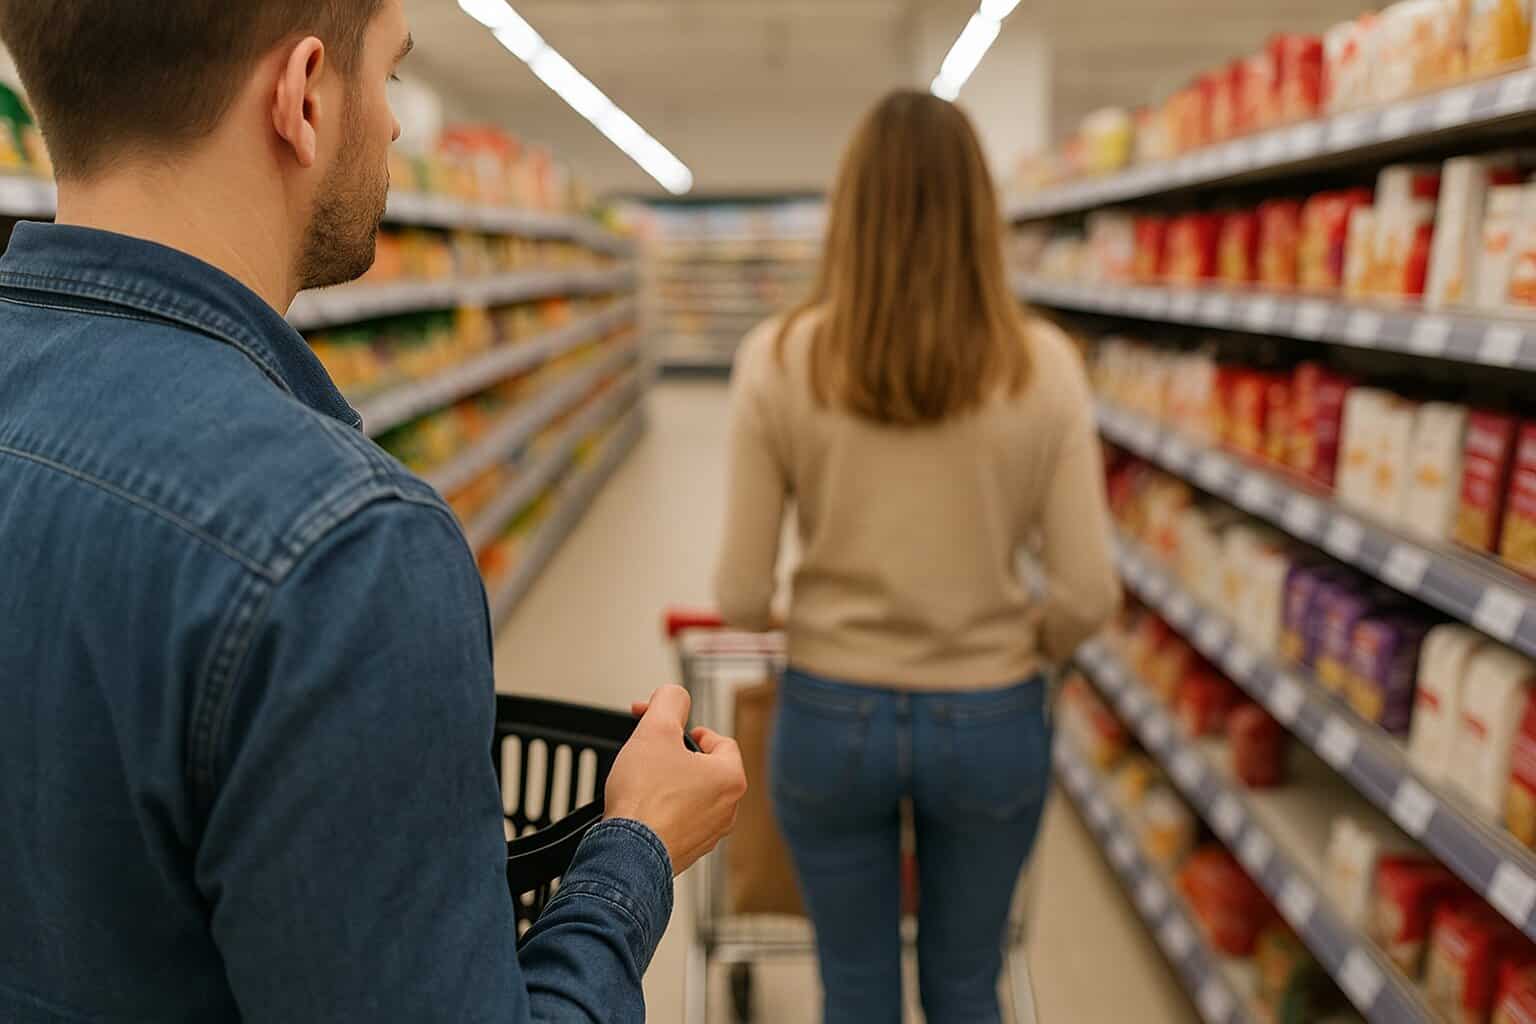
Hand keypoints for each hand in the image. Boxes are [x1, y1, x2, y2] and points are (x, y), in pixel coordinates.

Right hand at [605, 685, 746, 875]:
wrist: (627, 853)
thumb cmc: (645, 798)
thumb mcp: (656, 729)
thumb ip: (669, 701)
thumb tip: (675, 695)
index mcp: (730, 778)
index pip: (720, 741)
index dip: (691, 729)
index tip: (670, 730)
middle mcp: (727, 809)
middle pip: (705, 769)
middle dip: (676, 756)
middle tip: (651, 752)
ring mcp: (708, 834)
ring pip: (692, 796)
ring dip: (669, 784)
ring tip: (643, 780)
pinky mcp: (686, 851)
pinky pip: (678, 821)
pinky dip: (662, 811)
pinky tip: (640, 808)